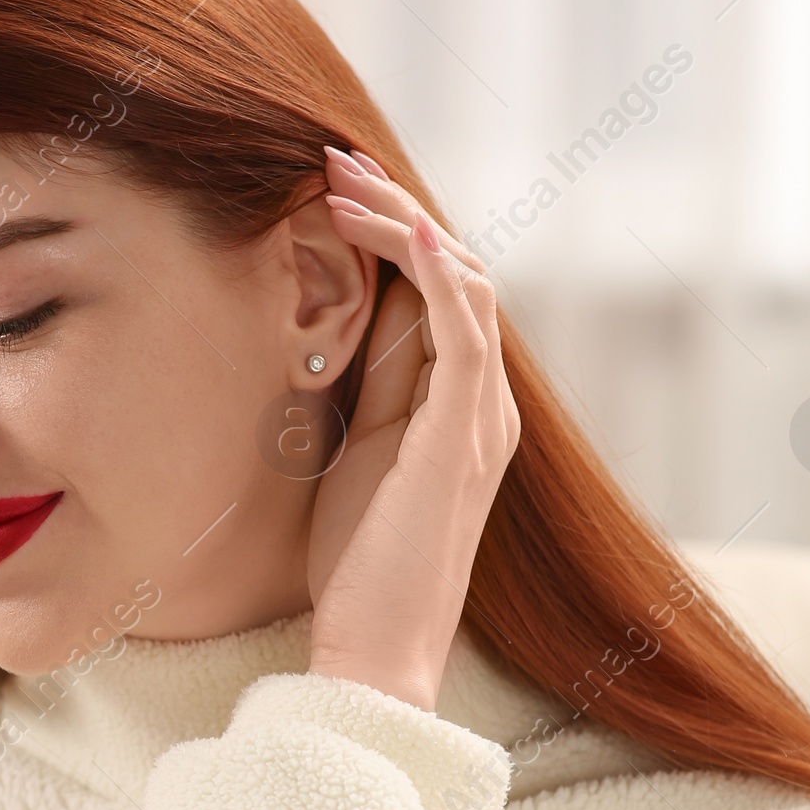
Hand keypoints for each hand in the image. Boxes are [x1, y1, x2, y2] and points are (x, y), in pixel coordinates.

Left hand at [306, 146, 519, 711]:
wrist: (375, 649)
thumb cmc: (354, 569)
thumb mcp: (349, 457)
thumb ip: (361, 391)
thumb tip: (330, 326)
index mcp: (456, 409)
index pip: (434, 293)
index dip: (387, 233)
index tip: (326, 191)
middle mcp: (482, 405)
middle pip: (452, 272)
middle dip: (391, 209)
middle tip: (329, 161)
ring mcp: (481, 418)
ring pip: (461, 283)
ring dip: (401, 223)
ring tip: (342, 181)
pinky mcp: (465, 435)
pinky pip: (466, 330)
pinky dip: (435, 271)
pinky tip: (395, 228)